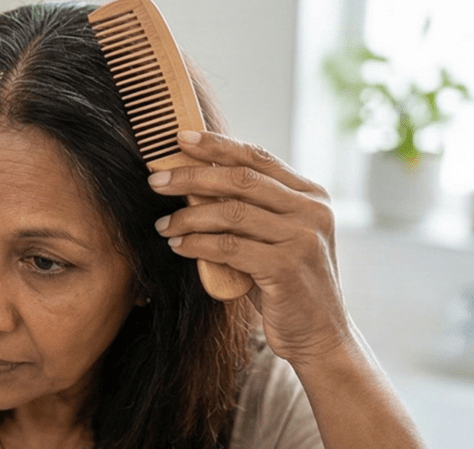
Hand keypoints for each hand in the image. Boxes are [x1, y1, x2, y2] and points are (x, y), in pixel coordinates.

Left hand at [149, 130, 352, 365]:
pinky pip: (228, 247)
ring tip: (162, 224)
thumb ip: (245, 209)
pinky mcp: (286, 267)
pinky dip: (196, 244)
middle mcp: (312, 210)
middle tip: (156, 181)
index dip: (217, 145)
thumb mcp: (270, 238)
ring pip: (231, 212)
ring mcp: (303, 238)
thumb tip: (189, 179)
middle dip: (191, 177)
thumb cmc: (282, 283)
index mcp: (310, 195)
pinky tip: (177, 245)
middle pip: (240, 179)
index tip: (180, 138)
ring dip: (187, 216)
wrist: (318, 334)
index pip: (258, 157)